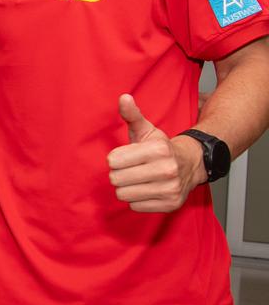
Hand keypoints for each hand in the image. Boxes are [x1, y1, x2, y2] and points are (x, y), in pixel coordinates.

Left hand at [107, 94, 204, 212]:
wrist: (191, 164)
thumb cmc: (161, 148)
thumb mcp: (146, 130)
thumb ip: (132, 115)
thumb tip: (123, 98)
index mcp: (158, 149)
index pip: (113, 160)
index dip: (115, 159)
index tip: (124, 157)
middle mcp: (167, 169)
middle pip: (116, 179)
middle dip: (118, 174)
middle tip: (130, 169)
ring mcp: (170, 189)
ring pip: (124, 194)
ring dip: (126, 188)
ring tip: (137, 180)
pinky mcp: (170, 204)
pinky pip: (135, 206)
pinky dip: (137, 199)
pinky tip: (146, 189)